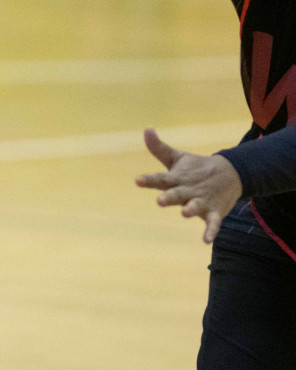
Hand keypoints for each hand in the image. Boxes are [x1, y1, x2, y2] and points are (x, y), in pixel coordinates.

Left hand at [136, 128, 243, 243]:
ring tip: (185, 213)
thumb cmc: (196, 167)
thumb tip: (147, 129)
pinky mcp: (214, 211)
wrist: (231, 173)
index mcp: (177, 178)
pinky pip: (213, 223)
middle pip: (177, 194)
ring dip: (191, 209)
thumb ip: (159, 148)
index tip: (137, 180)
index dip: (149, 180)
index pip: (160, 179)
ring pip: (196, 206)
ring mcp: (202, 201)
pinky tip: (206, 241)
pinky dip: (211, 231)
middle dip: (170, 197)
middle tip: (160, 200)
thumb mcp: (177, 158)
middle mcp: (188, 190)